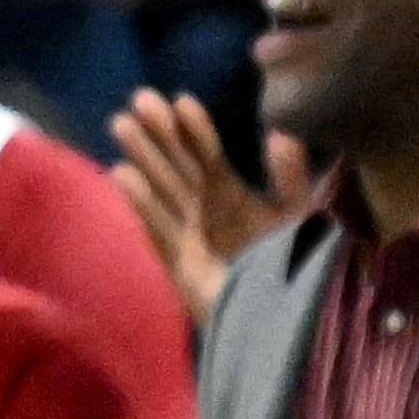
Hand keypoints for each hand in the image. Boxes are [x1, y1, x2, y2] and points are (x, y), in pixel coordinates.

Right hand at [109, 89, 307, 330]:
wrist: (282, 321)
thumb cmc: (292, 268)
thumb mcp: (298, 216)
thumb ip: (288, 176)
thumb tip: (282, 131)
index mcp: (232, 196)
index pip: (209, 154)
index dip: (195, 129)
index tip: (180, 100)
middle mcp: (204, 210)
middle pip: (176, 165)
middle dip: (158, 132)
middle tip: (139, 97)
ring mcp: (187, 235)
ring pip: (160, 188)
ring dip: (142, 157)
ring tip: (120, 123)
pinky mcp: (177, 263)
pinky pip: (156, 227)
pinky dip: (139, 202)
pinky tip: (120, 174)